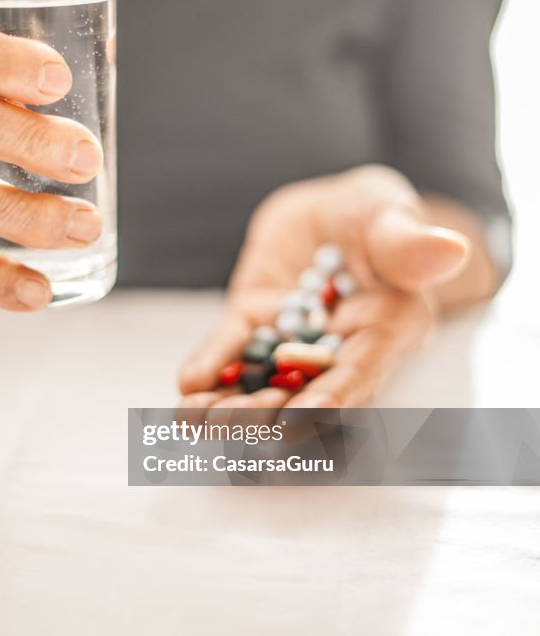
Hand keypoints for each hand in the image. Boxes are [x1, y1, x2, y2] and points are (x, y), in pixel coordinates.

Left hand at [179, 166, 471, 409]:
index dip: (330, 400)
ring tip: (193, 420)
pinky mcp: (255, 319)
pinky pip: (233, 348)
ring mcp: (292, 337)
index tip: (297, 423)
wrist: (335, 208)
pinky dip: (212, 366)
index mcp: (388, 328)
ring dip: (230, 404)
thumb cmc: (378, 213)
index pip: (360, 372)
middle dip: (265, 412)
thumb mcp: (392, 215)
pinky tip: (188, 386)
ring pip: (263, 379)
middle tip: (229, 427)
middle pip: (304, 389)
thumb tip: (447, 248)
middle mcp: (338, 346)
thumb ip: (409, 241)